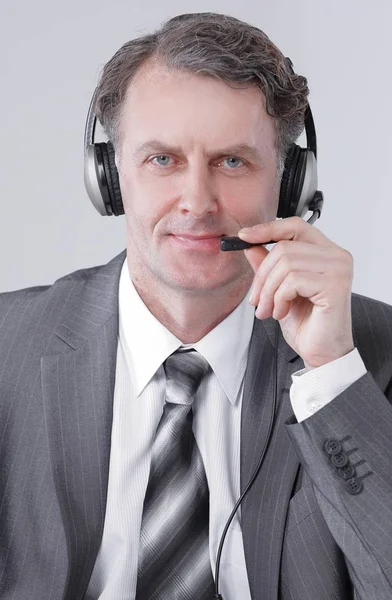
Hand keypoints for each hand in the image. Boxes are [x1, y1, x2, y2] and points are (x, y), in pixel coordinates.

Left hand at [238, 216, 354, 369]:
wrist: (321, 353)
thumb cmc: (306, 324)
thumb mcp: (279, 290)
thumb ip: (268, 265)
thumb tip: (250, 245)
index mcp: (326, 252)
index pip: (295, 226)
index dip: (267, 229)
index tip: (244, 237)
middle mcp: (337, 256)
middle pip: (284, 247)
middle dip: (262, 276)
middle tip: (256, 300)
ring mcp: (339, 269)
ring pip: (285, 264)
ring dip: (268, 291)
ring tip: (268, 310)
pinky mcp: (335, 285)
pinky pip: (293, 281)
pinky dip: (279, 299)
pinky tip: (282, 313)